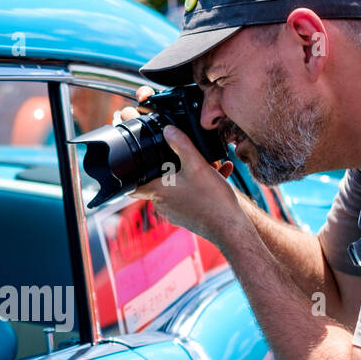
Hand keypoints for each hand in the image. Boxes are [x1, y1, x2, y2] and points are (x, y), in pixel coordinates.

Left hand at [129, 121, 244, 246]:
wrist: (231, 228)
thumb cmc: (212, 200)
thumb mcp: (197, 165)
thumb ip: (181, 144)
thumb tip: (168, 130)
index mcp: (158, 192)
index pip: (132, 186)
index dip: (129, 175)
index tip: (130, 166)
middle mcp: (162, 205)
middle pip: (158, 181)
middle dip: (170, 167)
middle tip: (184, 155)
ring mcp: (175, 212)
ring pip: (177, 187)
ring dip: (190, 174)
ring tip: (210, 164)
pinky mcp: (188, 216)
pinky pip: (189, 196)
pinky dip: (199, 185)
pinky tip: (219, 175)